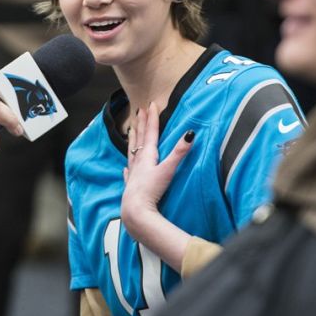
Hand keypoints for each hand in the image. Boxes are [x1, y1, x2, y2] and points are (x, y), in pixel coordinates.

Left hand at [120, 106, 193, 241]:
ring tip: (131, 131)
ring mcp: (133, 174)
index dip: (152, 118)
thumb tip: (190, 133)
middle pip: (140, 138)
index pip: (151, 132)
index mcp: (148, 156)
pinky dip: (128, 167)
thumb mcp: (168, 170)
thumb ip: (179, 153)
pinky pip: (129, 172)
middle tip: (139, 111)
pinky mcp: (131, 186)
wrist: (135, 211)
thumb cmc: (151, 190)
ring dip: (133, 140)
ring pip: (132, 152)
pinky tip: (125, 167)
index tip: (151, 104)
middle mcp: (138, 162)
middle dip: (141, 124)